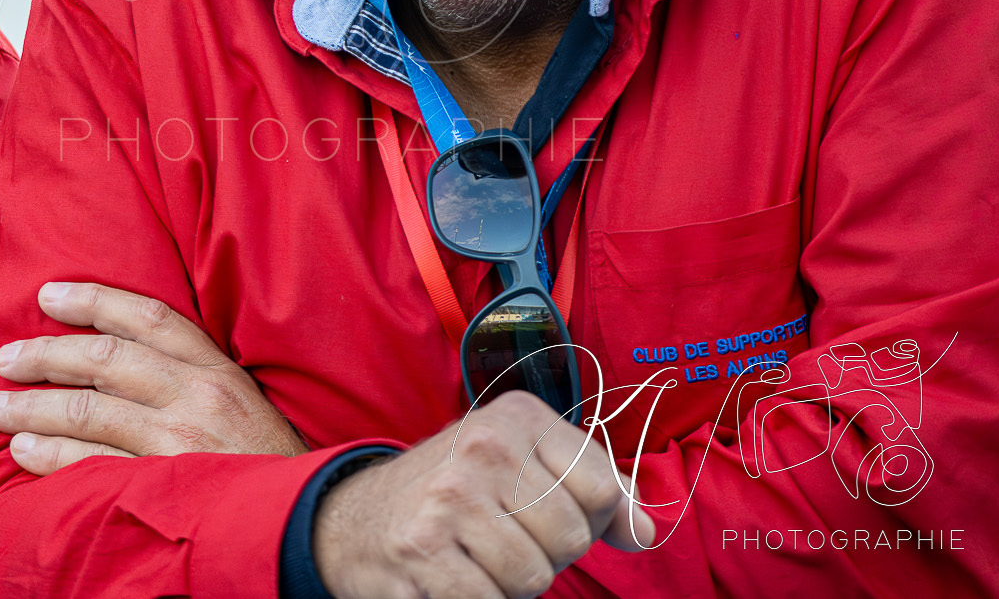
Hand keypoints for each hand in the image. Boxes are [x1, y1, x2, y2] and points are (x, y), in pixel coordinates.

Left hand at [0, 281, 305, 474]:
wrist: (310, 522)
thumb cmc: (267, 464)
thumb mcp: (242, 404)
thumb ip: (190, 378)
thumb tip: (120, 357)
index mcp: (216, 368)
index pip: (146, 316)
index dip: (92, 298)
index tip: (48, 294)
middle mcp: (197, 395)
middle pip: (104, 357)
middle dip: (45, 354)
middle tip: (5, 358)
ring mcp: (180, 441)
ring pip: (88, 410)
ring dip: (33, 407)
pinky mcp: (164, 485)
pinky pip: (92, 466)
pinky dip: (51, 457)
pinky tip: (22, 452)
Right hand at [313, 392, 653, 598]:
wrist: (355, 519)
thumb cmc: (458, 494)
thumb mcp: (526, 466)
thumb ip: (595, 491)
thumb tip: (643, 532)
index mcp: (517, 416)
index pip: (601, 491)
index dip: (588, 520)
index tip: (547, 514)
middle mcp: (483, 445)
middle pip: (570, 538)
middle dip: (546, 555)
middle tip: (501, 537)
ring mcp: (449, 495)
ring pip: (534, 576)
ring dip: (511, 584)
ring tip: (475, 556)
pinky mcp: (422, 546)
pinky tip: (452, 576)